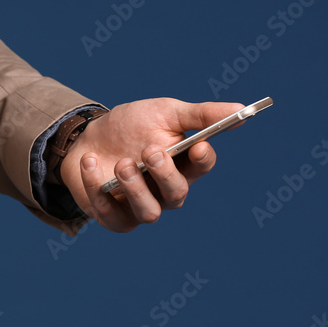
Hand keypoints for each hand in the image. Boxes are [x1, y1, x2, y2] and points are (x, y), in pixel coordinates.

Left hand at [59, 98, 243, 231]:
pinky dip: (97, 188)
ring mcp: (139, 207)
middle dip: (165, 174)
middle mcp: (165, 191)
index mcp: (183, 164)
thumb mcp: (163, 112)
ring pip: (150, 213)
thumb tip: (241, 109)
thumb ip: (199, 114)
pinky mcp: (113, 217)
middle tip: (150, 151)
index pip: (202, 167)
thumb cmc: (130, 126)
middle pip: (177, 194)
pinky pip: (110, 214)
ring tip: (122, 163)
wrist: (86, 137)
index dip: (203, 160)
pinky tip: (90, 162)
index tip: (198, 145)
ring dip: (135, 188)